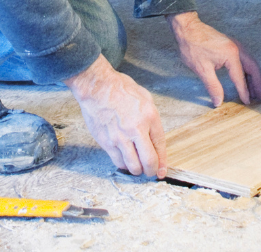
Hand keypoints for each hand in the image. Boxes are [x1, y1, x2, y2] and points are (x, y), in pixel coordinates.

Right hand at [67, 55, 168, 177]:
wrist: (97, 87)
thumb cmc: (121, 89)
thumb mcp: (145, 98)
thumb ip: (152, 119)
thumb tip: (155, 139)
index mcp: (150, 117)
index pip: (160, 147)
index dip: (162, 163)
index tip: (161, 171)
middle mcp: (136, 130)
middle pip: (149, 162)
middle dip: (151, 171)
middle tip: (150, 172)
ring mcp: (120, 138)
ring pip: (133, 166)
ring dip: (137, 170)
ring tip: (137, 167)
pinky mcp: (107, 142)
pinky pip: (118, 162)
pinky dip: (124, 164)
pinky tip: (125, 160)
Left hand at [170, 12, 260, 106]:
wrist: (187, 28)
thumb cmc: (193, 46)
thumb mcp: (202, 69)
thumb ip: (213, 86)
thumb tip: (218, 101)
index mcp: (231, 55)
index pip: (240, 77)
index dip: (244, 91)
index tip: (247, 102)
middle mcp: (237, 49)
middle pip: (253, 68)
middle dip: (258, 83)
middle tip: (260, 97)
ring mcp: (235, 46)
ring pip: (250, 63)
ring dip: (254, 77)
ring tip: (255, 90)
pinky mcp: (231, 45)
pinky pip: (245, 59)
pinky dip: (248, 70)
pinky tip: (245, 78)